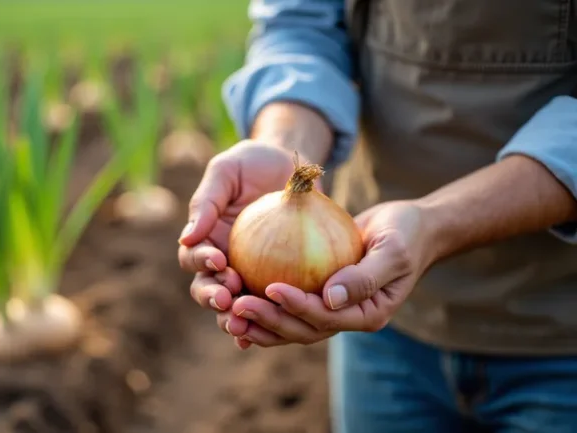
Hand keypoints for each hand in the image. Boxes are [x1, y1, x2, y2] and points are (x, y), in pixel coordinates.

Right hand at [177, 140, 320, 317]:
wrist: (291, 168)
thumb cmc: (253, 164)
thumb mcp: (227, 171)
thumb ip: (207, 201)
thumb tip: (187, 237)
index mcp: (205, 238)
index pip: (194, 257)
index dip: (202, 262)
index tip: (219, 259)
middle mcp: (221, 262)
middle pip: (206, 289)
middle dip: (212, 297)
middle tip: (227, 297)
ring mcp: (246, 275)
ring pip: (232, 306)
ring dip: (232, 318)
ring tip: (241, 326)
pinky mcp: (273, 283)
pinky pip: (266, 307)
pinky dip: (262, 325)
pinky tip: (266, 336)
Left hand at [221, 200, 436, 348]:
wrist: (410, 228)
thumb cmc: (406, 235)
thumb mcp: (393, 252)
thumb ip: (364, 277)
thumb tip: (330, 298)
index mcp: (366, 315)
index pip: (325, 318)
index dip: (297, 307)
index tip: (271, 287)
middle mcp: (345, 318)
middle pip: (302, 329)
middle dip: (269, 320)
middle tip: (237, 304)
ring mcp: (331, 309)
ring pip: (290, 323)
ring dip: (260, 320)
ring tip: (229, 309)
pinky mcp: (318, 294)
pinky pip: (288, 303)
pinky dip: (265, 303)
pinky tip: (237, 291)